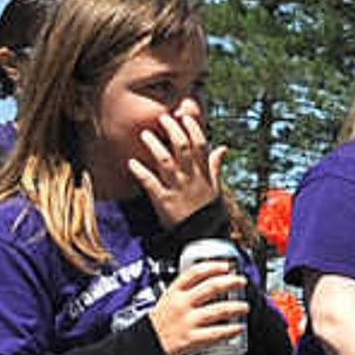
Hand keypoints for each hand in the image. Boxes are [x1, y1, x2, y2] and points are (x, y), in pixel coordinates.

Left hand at [130, 99, 225, 228]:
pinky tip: (131, 162)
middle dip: (171, 130)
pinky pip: (150, 183)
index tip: (183, 116)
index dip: (192, 127)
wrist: (202, 238)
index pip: (200, 144)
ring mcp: (177, 189)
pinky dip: (140, 172)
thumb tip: (223, 147)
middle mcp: (191, 178)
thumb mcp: (216, 188)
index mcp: (203, 173)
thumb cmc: (208, 211)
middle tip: (162, 118)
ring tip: (145, 134)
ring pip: (165, 161)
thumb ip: (215, 166)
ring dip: (154, 146)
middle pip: (181, 147)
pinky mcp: (163, 201)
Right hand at [152, 264, 253, 354]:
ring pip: (218, 310)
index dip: (214, 266)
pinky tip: (238, 328)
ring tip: (244, 306)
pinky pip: (217, 333)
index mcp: (174, 292)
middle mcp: (181, 304)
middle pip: (211, 287)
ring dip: (236, 307)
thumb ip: (184, 292)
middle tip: (241, 282)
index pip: (195, 272)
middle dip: (231, 282)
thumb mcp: (166, 301)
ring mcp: (188, 321)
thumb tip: (209, 285)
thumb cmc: (157, 326)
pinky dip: (231, 330)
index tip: (226, 266)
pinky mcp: (192, 338)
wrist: (147, 347)